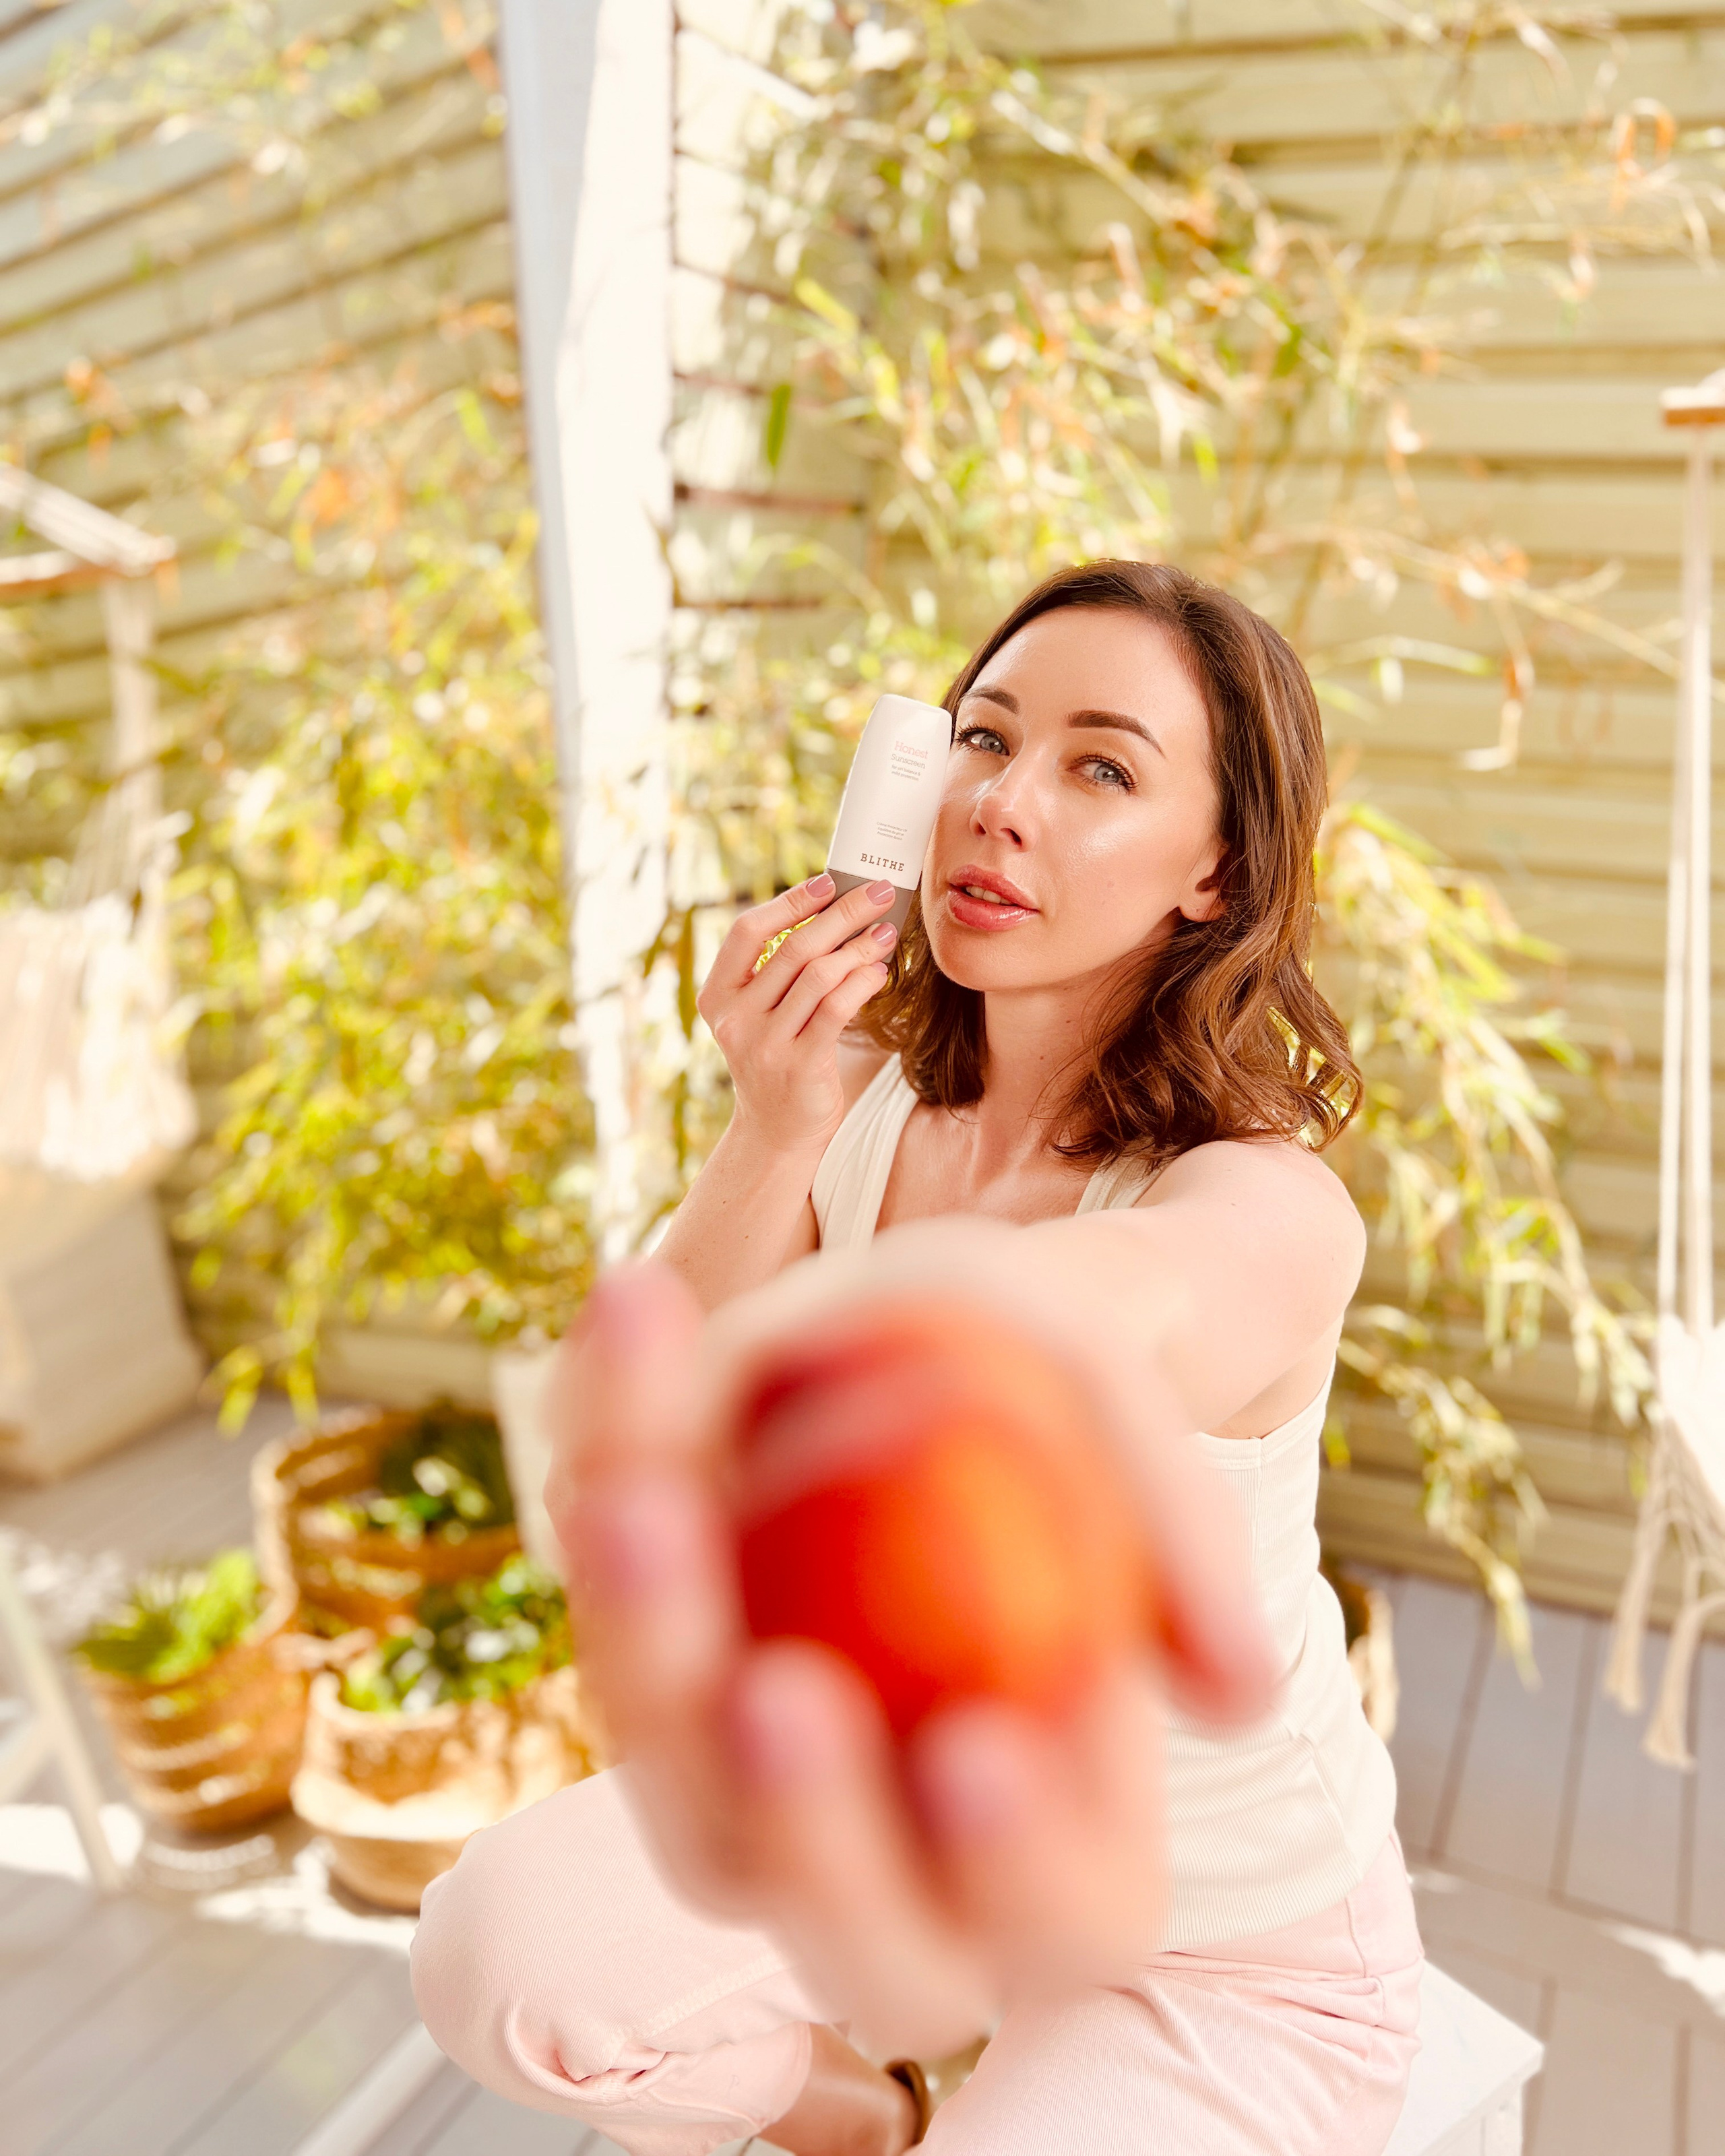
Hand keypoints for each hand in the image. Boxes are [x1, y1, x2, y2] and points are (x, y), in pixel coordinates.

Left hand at [546, 1233, 1277, 2060]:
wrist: (934, 1336)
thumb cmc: (1056, 1390)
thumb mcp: (1117, 1408)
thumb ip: (1178, 1535)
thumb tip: (1234, 1690)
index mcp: (1067, 1840)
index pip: (1066, 1915)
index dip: (1018, 1868)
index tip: (977, 1744)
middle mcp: (911, 1864)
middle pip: (863, 1944)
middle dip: (809, 1836)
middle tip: (781, 1691)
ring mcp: (764, 1801)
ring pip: (692, 1813)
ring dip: (650, 1654)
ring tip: (639, 1496)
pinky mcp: (656, 1683)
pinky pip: (614, 1617)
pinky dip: (609, 1474)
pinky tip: (635, 1330)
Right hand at [696, 873, 898, 1157]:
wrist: (777, 1130)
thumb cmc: (778, 1057)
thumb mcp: (761, 1014)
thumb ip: (779, 971)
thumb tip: (834, 909)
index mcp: (717, 996)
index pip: (747, 931)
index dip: (789, 902)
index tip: (829, 882)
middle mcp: (734, 1019)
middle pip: (793, 948)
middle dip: (842, 914)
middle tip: (878, 893)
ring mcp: (764, 1044)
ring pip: (819, 975)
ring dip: (859, 947)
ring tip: (885, 933)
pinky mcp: (799, 1066)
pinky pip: (837, 1009)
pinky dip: (861, 982)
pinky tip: (878, 971)